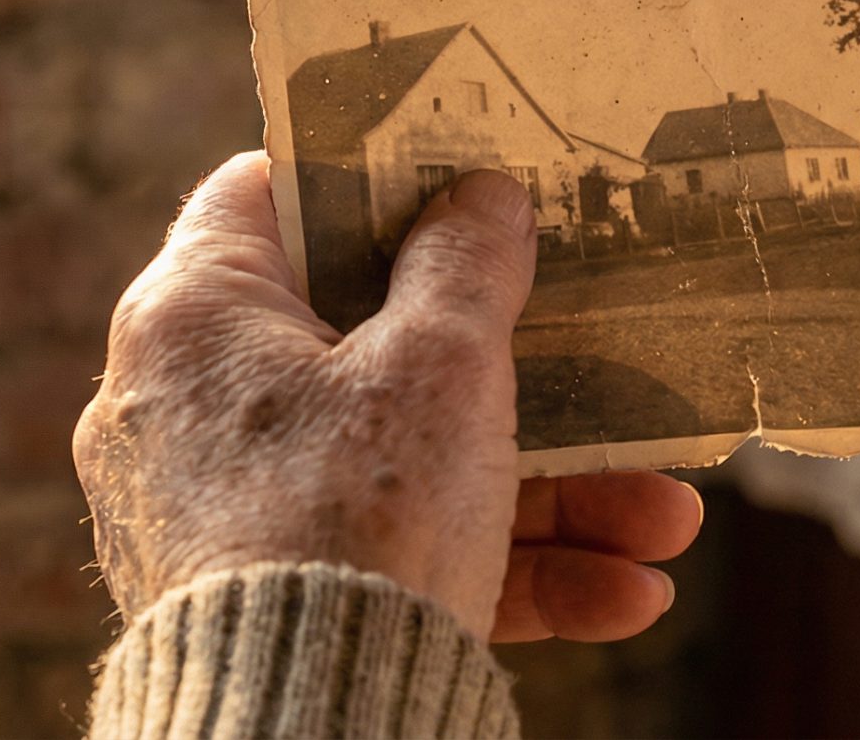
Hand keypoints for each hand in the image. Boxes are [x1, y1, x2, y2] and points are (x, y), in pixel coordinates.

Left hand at [74, 154, 701, 642]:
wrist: (304, 729)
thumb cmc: (356, 516)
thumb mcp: (441, 364)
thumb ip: (468, 265)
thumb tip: (480, 199)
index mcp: (195, 316)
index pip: (267, 196)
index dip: (367, 174)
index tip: (461, 175)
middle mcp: (194, 405)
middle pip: (376, 344)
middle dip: (522, 372)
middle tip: (608, 355)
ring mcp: (232, 510)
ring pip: (411, 464)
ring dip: (554, 492)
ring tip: (666, 520)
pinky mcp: (278, 596)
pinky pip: (401, 554)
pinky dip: (507, 566)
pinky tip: (626, 592)